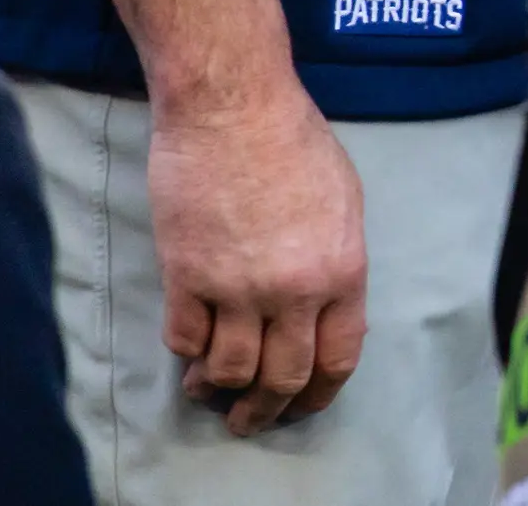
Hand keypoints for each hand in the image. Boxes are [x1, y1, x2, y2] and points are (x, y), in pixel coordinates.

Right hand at [149, 77, 367, 433]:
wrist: (233, 106)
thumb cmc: (293, 140)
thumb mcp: (343, 202)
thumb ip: (334, 262)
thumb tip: (322, 309)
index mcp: (342, 270)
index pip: (338, 357)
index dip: (318, 392)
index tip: (302, 405)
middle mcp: (294, 288)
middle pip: (282, 377)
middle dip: (266, 409)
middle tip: (250, 420)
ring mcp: (237, 285)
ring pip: (229, 370)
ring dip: (218, 389)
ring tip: (209, 391)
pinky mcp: (186, 275)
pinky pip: (184, 339)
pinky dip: (186, 353)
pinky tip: (189, 349)